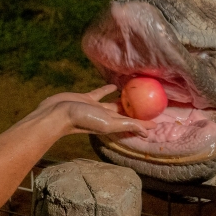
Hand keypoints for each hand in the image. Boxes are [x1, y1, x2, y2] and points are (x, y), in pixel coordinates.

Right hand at [31, 85, 152, 137]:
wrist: (57, 113)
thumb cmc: (82, 120)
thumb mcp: (108, 123)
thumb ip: (127, 125)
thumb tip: (147, 131)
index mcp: (112, 123)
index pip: (133, 123)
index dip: (145, 123)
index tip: (158, 121)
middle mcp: (106, 116)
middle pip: (126, 114)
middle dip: (137, 111)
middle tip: (150, 103)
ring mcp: (96, 107)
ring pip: (115, 103)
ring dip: (125, 99)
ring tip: (136, 93)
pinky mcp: (87, 98)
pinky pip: (101, 93)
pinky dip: (108, 89)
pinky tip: (115, 84)